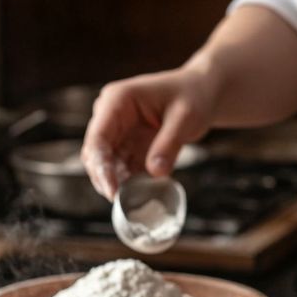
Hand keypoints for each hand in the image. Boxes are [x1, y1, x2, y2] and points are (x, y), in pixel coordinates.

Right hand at [81, 68, 217, 198]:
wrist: (201, 93)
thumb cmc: (193, 96)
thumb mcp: (185, 118)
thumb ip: (168, 144)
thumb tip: (154, 173)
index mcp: (117, 100)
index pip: (98, 138)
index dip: (100, 167)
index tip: (111, 192)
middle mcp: (110, 115)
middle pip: (95, 153)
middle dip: (105, 179)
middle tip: (121, 202)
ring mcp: (117, 131)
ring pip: (105, 164)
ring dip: (117, 183)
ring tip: (133, 201)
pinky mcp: (127, 146)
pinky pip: (121, 169)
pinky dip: (128, 183)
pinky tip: (141, 194)